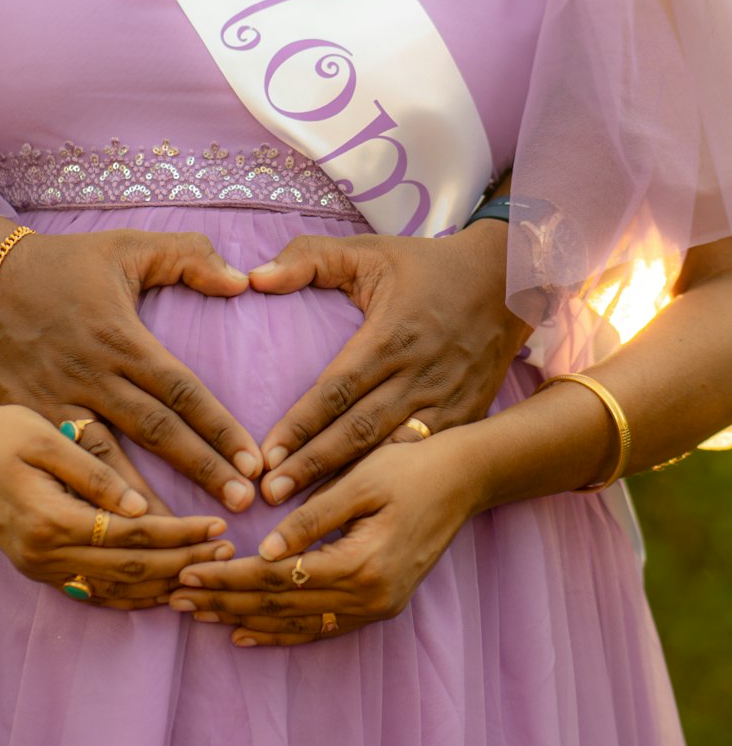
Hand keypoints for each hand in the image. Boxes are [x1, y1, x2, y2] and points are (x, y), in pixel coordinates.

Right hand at [0, 228, 261, 511]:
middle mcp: (92, 375)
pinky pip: (65, 470)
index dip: (219, 427)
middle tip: (242, 506)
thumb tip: (243, 281)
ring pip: (110, 464)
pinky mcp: (30, 420)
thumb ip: (190, 256)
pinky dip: (93, 503)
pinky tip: (117, 535)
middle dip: (201, 470)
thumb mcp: (127, 246)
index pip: (181, 390)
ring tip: (185, 540)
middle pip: (155, 431)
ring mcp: (57, 403)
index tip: (253, 461)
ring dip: (149, 502)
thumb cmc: (63, 264)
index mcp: (121, 337)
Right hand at [0, 399, 236, 608]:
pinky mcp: (35, 566)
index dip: (178, 535)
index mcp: (50, 519)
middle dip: (182, 562)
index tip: (217, 526)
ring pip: (111, 590)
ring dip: (161, 584)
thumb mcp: (45, 437)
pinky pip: (90, 591)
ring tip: (205, 570)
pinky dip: (129, 594)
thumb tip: (138, 506)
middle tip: (226, 550)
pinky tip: (160, 586)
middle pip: (128, 571)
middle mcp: (43, 554)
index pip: (131, 537)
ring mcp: (37, 566)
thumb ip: (93, 474)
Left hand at [168, 433, 478, 643]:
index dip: (229, 577)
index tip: (187, 572)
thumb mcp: (360, 481)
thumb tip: (266, 548)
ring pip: (297, 624)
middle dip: (225, 602)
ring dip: (245, 619)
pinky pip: (321, 628)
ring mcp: (377, 606)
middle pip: (282, 607)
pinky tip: (248, 632)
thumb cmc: (412, 467)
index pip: (278, 578)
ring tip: (199, 616)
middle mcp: (370, 597)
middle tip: (175, 597)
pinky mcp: (379, 604)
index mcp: (362, 564)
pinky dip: (282, 632)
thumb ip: (312, 517)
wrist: (465, 479)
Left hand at [250, 226, 528, 503]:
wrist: (507, 280)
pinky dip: (392, 481)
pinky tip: (361, 507)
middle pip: (360, 430)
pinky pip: (423, 455)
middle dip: (314, 465)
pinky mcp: (465, 416)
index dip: (302, 423)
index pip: (338, 387)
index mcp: (392, 335)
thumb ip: (309, 258)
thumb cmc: (427, 266)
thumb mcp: (368, 251)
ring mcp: (447, 400)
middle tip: (271, 495)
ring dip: (348, 483)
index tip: (267, 453)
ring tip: (305, 512)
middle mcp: (420, 374)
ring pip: (391, 452)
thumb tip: (256, 277)